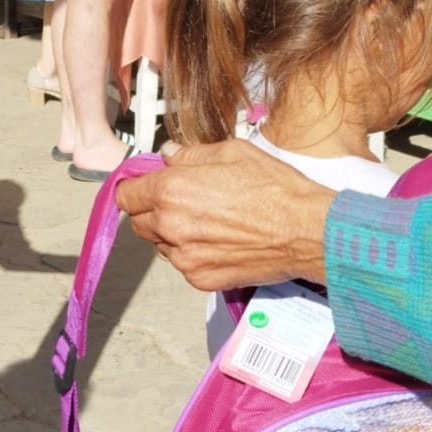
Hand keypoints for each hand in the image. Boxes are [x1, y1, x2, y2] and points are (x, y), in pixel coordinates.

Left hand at [116, 141, 333, 290]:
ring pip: (160, 244)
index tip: (146, 186)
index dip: (135, 188)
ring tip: (208, 221)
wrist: (306, 230)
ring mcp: (184, 257)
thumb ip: (191, 154)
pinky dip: (192, 254)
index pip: (126, 195)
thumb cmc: (275, 189)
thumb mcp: (232, 152)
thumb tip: (169, 155)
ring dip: (172, 233)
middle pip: (139, 222)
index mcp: (171, 190)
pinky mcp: (200, 278)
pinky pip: (183, 264)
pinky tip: (219, 241)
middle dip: (153, 211)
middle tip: (183, 202)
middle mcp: (170, 226)